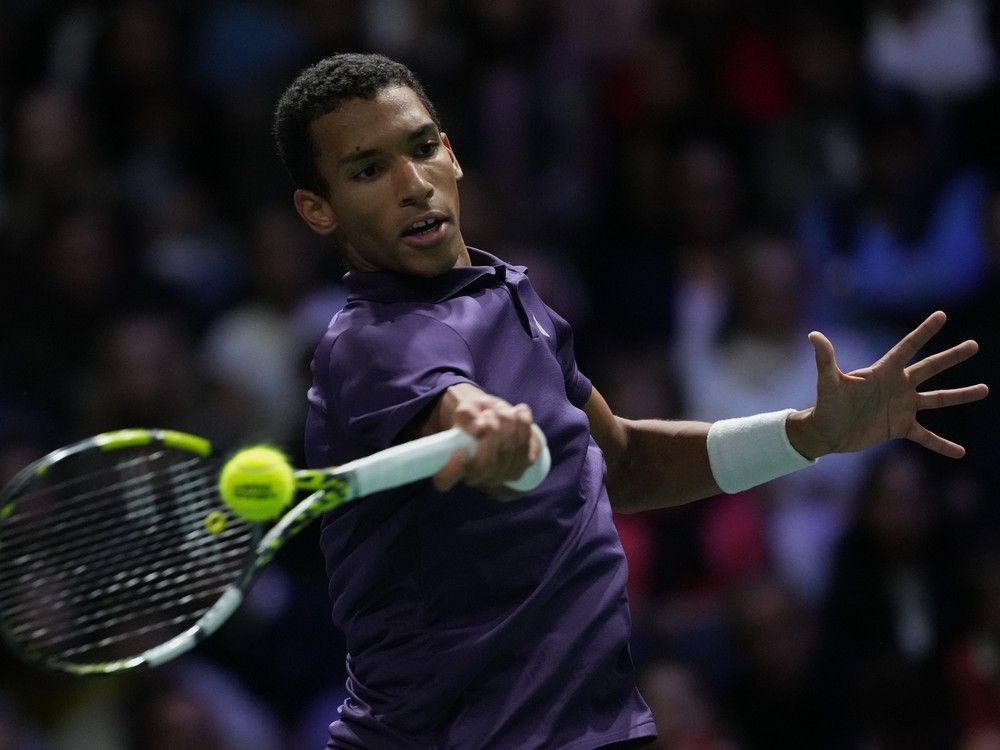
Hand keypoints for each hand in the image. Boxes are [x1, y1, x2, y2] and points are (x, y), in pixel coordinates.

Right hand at [431, 387, 540, 492]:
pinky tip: (520, 411)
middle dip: (490, 435)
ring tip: (502, 410)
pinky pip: (527, 450)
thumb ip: (466, 415)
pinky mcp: (521, 465)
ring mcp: (500, 475)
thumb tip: (478, 428)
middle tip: (489, 414)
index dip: (451, 471)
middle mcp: (476, 476)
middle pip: (485, 465)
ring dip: (508, 427)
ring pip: (508, 455)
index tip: (459, 449)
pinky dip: (525, 428)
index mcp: (452, 466)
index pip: (444, 480)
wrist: (491, 415)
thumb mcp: (465, 409)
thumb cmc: (473, 414)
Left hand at [787, 311, 988, 458]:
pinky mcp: (901, 427)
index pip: (907, 347)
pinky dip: (942, 445)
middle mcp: (897, 386)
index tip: (941, 315)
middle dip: (951, 357)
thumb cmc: (825, 404)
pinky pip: (927, 437)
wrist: (826, 431)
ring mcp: (902, 406)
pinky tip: (960, 452)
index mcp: (883, 371)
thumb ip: (825, 359)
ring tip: (984, 389)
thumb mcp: (828, 382)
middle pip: (930, 368)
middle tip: (974, 345)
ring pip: (937, 399)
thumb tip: (813, 335)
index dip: (924, 331)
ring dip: (960, 395)